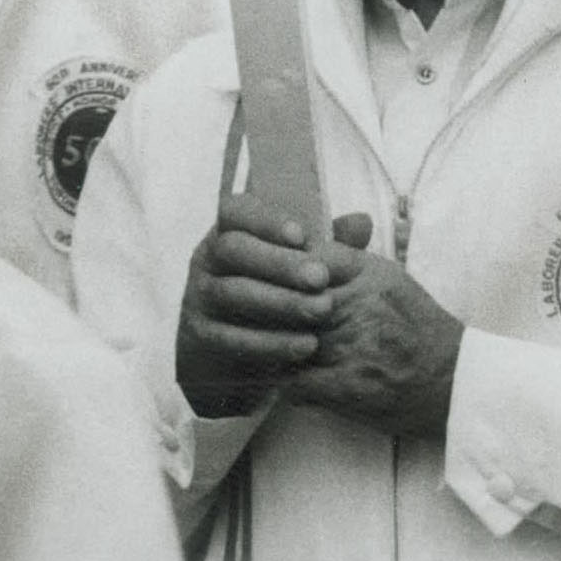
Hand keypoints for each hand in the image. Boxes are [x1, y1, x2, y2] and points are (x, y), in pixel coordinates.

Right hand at [177, 198, 338, 420]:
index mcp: (230, 230)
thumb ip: (328, 243)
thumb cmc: (273, 290)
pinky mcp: (200, 334)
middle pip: (234, 249)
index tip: (302, 235)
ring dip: (281, 302)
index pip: (236, 210)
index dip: (267, 220)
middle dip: (279, 263)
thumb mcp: (298, 263)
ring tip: (322, 311)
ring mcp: (199, 295)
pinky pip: (230, 337)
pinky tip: (306, 345)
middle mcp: (208, 258)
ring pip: (233, 292)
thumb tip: (362, 222)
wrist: (232, 349)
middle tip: (320, 278)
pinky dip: (270, 342)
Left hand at [278, 212, 466, 439]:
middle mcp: (360, 304)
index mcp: (371, 274)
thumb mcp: (390, 280)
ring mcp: (352, 346)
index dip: (280, 267)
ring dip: (270, 344)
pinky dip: (284, 380)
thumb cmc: (418, 329)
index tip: (263, 275)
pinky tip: (285, 377)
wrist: (453, 382)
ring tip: (260, 344)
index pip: (306, 258)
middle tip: (245, 311)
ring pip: (284, 338)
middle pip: (288, 297)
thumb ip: (347, 259)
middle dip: (264, 306)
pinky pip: (293, 380)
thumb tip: (301, 240)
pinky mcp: (347, 386)